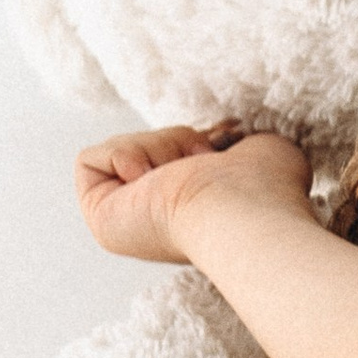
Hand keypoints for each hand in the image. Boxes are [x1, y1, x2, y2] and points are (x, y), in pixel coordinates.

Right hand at [75, 123, 313, 266]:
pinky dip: (125, 154)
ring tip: (187, 169)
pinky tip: (155, 179)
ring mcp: (128, 221)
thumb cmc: (267, 187)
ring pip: (122, 149)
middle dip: (177, 142)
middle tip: (206, 158)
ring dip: (159, 147)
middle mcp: (159, 222)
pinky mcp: (101, 217)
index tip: (223, 144)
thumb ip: (230, 144)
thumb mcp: (252, 148)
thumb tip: (222, 135)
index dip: (194, 140)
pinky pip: (90, 159)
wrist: (245, 207)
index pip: (174, 153)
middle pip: (146, 148)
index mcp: (194, 213)